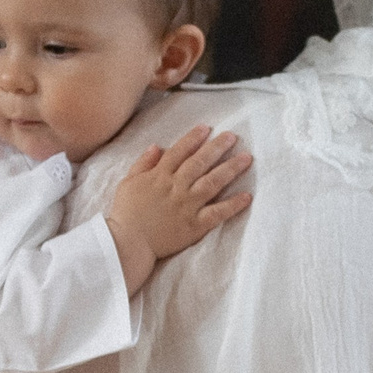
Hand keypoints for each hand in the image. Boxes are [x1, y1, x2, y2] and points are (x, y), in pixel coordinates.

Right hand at [105, 126, 251, 295]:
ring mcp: (187, 205)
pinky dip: (233, 205)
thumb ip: (143, 163)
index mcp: (159, 176)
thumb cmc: (125, 214)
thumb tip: (156, 146)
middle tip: (233, 137)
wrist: (127, 243)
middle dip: (217, 147)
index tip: (207, 128)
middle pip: (200, 162)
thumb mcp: (128, 182)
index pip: (179, 151)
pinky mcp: (195, 225)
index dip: (193, 138)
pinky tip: (247, 196)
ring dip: (231, 169)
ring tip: (246, 158)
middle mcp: (176, 187)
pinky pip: (217, 213)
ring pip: (213, 182)